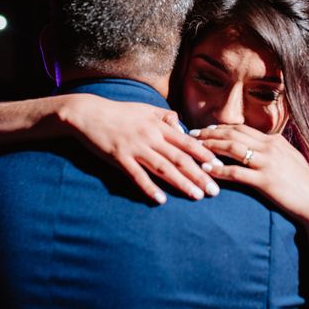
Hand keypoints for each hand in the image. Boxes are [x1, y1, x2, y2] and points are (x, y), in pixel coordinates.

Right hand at [60, 94, 220, 203]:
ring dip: (181, 183)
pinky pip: (137, 176)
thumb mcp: (145, 108)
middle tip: (215, 190)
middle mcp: (151, 137)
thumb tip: (180, 123)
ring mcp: (135, 148)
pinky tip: (161, 200)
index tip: (219, 166)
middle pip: (180, 158)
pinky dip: (149, 188)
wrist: (88, 113)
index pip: (187, 142)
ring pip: (163, 168)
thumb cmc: (118, 112)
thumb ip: (164, 116)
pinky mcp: (119, 158)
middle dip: (200, 175)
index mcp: (158, 126)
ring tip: (196, 196)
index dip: (205, 155)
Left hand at [191, 124, 308, 225]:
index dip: (222, 128)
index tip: (206, 129)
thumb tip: (260, 144)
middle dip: (210, 133)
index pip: (242, 129)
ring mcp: (267, 163)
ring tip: (194, 148)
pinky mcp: (265, 181)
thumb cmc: (303, 185)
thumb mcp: (291, 160)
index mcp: (275, 141)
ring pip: (232, 149)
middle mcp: (270, 148)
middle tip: (192, 134)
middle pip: (233, 135)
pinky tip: (206, 170)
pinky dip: (219, 170)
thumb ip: (274, 150)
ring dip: (210, 147)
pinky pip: (236, 173)